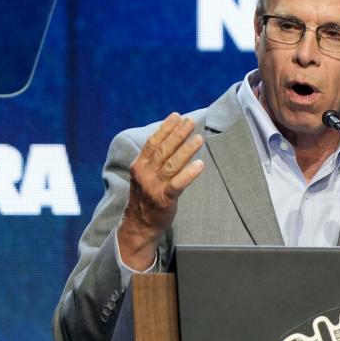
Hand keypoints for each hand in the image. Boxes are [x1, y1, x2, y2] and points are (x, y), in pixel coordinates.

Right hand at [117, 113, 204, 269]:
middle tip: (191, 122)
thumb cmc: (146, 197)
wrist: (139, 224)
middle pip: (164, 150)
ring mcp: (153, 187)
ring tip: (199, 139)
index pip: (153, 142)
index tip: (177, 116)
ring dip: (187, 150)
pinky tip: (200, 164)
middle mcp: (145, 174)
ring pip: (172, 164)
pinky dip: (189, 173)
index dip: (165, 128)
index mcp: (139, 165)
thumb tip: (171, 138)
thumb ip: (154, 159)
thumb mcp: (144, 175)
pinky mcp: (164, 199)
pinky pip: (178, 184)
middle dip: (178, 134)